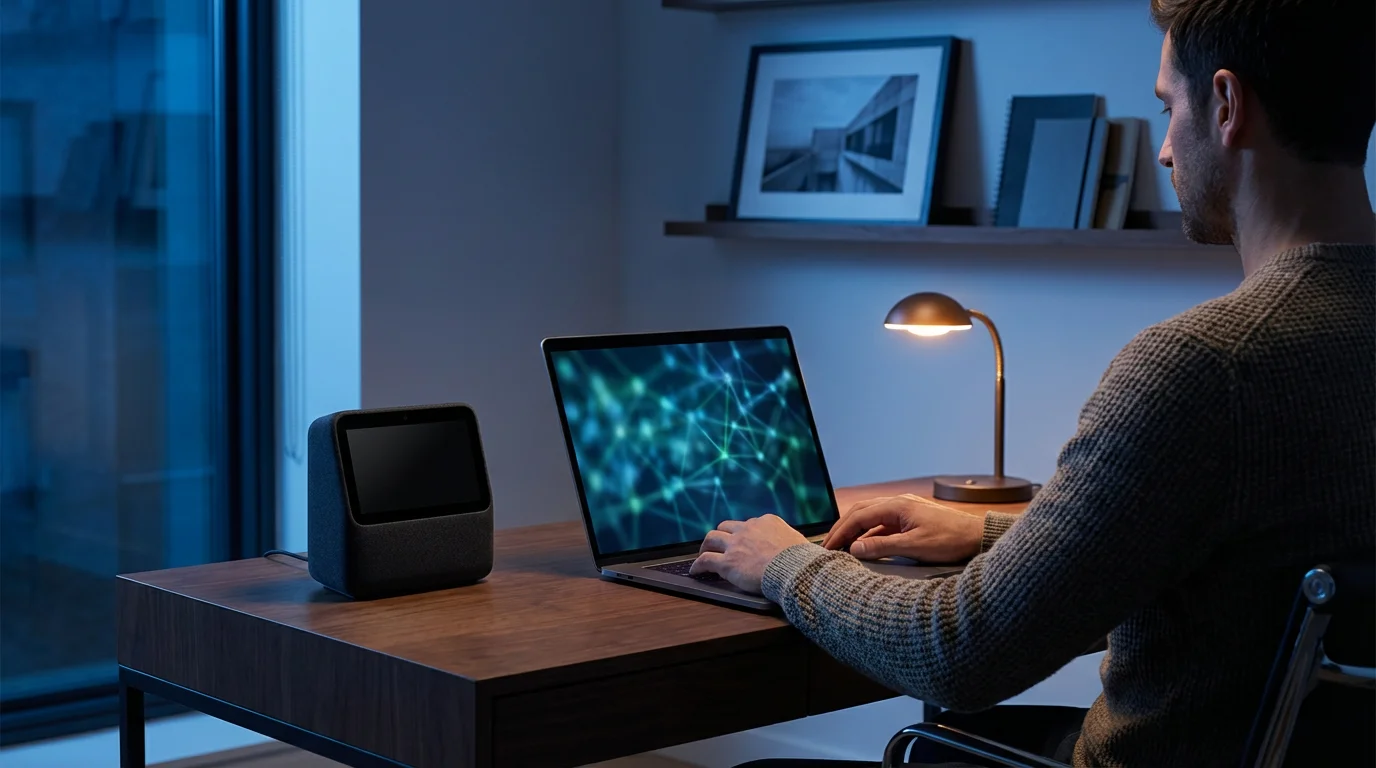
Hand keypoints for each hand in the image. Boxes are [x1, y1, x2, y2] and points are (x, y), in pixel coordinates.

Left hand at [690, 514, 808, 593]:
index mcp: (767, 521)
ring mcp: (735, 544)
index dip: (744, 533)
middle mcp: (748, 528)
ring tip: (703, 553)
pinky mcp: (726, 562)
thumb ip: (789, 541)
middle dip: (722, 534)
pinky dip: (698, 565)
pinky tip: (695, 570)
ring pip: (712, 538)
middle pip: (726, 526)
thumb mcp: (799, 541)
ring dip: (706, 545)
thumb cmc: (801, 560)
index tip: (743, 540)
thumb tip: (795, 548)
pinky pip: (705, 560)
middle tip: (719, 544)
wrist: (793, 569)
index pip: (750, 524)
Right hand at [822, 494, 983, 562]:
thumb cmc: (951, 540)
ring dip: (855, 530)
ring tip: (842, 546)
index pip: (858, 516)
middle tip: (828, 545)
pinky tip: (865, 546)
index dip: (840, 532)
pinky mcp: (911, 519)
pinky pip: (883, 524)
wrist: (978, 536)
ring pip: (871, 517)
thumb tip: (854, 549)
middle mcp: (898, 503)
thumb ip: (882, 547)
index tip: (827, 547)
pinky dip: (870, 534)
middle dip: (842, 528)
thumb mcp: (914, 547)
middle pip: (861, 511)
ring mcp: (905, 510)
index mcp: (897, 505)